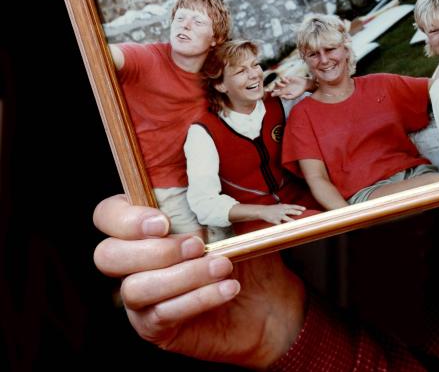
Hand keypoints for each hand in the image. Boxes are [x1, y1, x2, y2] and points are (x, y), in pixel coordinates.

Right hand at [93, 195, 305, 368]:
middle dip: (154, 250)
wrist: (269, 299)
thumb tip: (210, 172)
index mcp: (147, 225)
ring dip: (183, 276)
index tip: (163, 222)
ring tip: (222, 266)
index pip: (108, 215)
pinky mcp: (155, 327)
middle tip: (196, 245)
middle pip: (106, 255)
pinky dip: (198, 298)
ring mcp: (141, 297)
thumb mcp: (234, 215)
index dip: (125, 218)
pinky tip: (228, 288)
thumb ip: (214, 195)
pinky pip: (162, 314)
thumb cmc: (246, 252)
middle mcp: (134, 261)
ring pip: (135, 288)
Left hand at [275, 74, 308, 99]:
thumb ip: (287, 97)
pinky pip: (282, 78)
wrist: (304, 85)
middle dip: (272, 88)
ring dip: (278, 84)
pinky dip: (283, 80)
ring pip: (277, 82)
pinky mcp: (287, 78)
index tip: (272, 95)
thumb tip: (280, 96)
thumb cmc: (299, 91)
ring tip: (284, 86)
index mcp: (284, 92)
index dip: (273, 94)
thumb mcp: (294, 96)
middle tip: (275, 90)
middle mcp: (283, 87)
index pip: (276, 93)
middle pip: (274, 87)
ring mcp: (284, 82)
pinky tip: (287, 82)